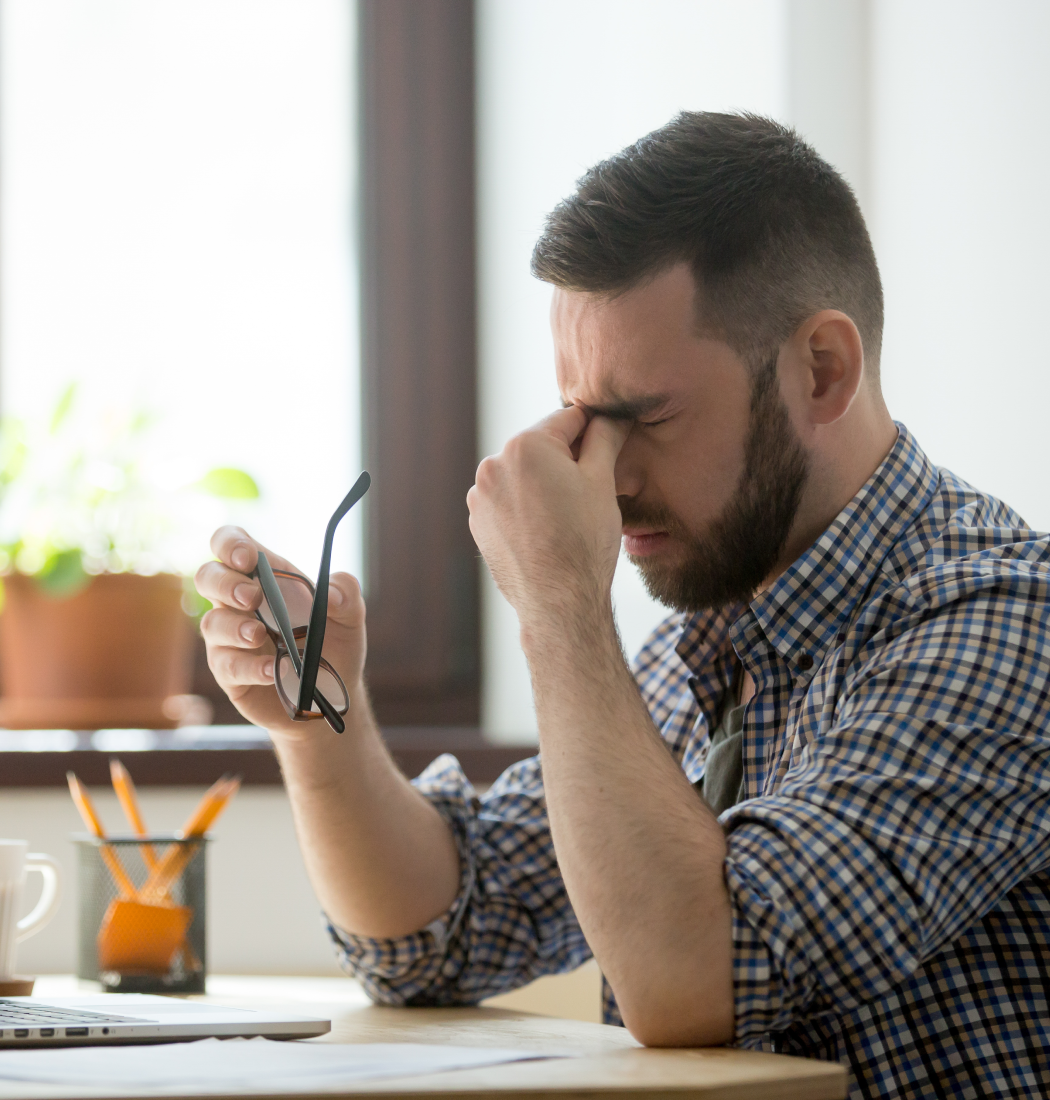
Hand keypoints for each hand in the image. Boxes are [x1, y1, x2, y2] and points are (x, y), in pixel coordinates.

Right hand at [195, 528, 366, 738]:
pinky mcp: (230, 673)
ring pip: (212, 622)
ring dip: (234, 626)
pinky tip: (272, 669)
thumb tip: (332, 593)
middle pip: (208, 577)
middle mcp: (240, 603)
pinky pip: (227, 665)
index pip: (232, 544)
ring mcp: (230, 638)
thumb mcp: (350, 618)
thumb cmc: (334, 647)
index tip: (249, 558)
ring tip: (258, 635)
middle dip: (225, 583)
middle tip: (252, 596)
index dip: (231, 543)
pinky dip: (249, 666)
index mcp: (266, 577)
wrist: (330, 696)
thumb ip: (347, 595)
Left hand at [467, 407, 629, 628]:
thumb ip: (605, 438)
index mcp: (524, 445)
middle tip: (589, 491)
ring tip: (567, 515)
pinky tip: (547, 529)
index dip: (594, 431)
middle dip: (565, 460)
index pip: (568, 419)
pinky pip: (507, 501)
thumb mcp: (602, 481)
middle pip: (541, 447)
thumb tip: (612, 415)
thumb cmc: (584, 541)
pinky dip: (526, 507)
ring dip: (543, 483)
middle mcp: (493, 464)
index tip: (609, 443)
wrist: (559, 601)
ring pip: (523, 475)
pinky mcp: (478, 522)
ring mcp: (480, 496)